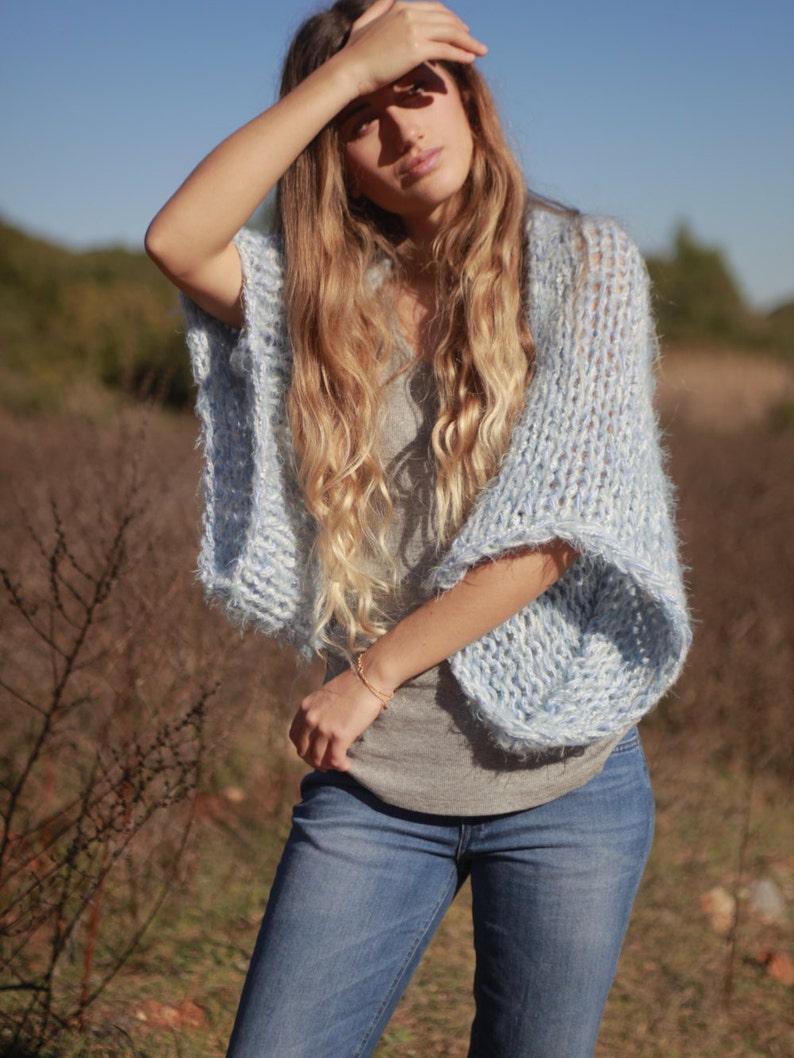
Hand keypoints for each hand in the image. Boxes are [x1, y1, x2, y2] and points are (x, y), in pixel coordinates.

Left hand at [289, 666, 387, 771]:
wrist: (369, 677)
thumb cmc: (354, 684)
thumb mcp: (326, 694)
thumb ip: (318, 710)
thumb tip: (322, 728)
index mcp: (305, 707)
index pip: (295, 736)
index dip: (304, 748)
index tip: (314, 752)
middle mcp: (310, 719)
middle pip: (303, 751)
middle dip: (314, 761)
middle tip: (326, 764)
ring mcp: (324, 728)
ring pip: (318, 759)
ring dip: (328, 766)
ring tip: (339, 765)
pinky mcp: (340, 735)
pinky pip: (335, 760)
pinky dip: (340, 766)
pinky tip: (347, 765)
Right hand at [340, 0, 486, 97]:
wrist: (349, 69)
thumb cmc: (354, 52)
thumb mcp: (365, 21)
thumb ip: (380, 6)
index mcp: (399, 6)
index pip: (434, 9)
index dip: (450, 19)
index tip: (460, 29)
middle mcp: (409, 14)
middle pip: (446, 20)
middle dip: (463, 31)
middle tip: (474, 41)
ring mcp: (414, 30)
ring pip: (450, 34)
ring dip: (468, 43)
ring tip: (480, 51)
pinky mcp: (417, 49)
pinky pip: (446, 50)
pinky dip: (461, 54)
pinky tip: (470, 59)